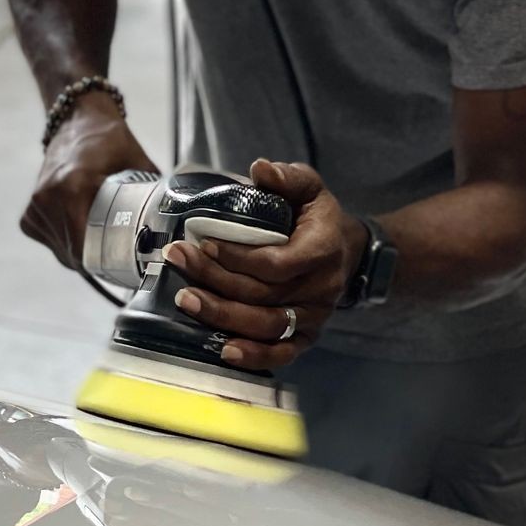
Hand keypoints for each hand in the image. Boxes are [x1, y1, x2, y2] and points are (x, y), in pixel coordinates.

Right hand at [21, 96, 157, 269]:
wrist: (77, 119)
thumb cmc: (109, 140)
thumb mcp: (139, 163)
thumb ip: (156, 195)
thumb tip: (178, 224)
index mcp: (73, 186)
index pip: (83, 246)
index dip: (105, 263)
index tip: (125, 266)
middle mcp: (48, 198)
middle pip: (73, 253)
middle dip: (96, 260)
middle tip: (120, 256)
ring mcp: (35, 206)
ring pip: (61, 251)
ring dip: (81, 252)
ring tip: (102, 240)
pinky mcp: (29, 213)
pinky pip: (50, 241)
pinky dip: (66, 242)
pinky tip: (82, 229)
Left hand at [161, 159, 366, 370]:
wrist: (347, 251)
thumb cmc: (318, 218)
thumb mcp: (310, 188)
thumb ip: (288, 178)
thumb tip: (261, 169)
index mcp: (323, 250)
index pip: (276, 263)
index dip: (237, 258)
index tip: (203, 243)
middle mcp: (321, 288)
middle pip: (262, 295)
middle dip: (214, 280)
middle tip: (178, 262)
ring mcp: (314, 316)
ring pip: (266, 326)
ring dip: (222, 316)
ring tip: (186, 300)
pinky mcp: (307, 336)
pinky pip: (282, 354)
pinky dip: (254, 356)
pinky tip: (223, 350)